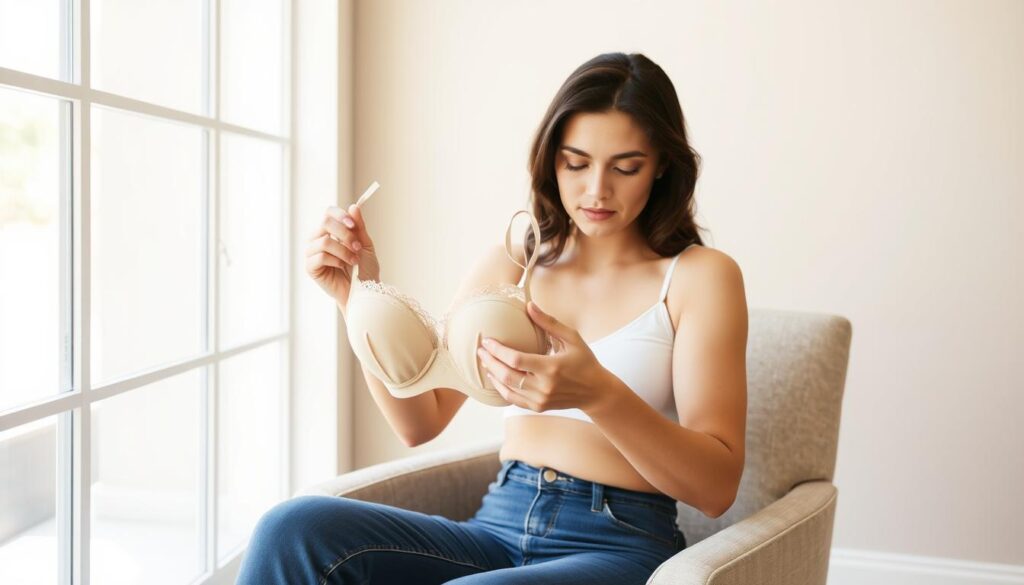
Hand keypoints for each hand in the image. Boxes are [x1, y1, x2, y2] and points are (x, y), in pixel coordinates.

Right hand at [305, 202, 380, 309]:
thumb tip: (353, 206)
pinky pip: (321, 256)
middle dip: (345, 234)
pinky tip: (342, 267)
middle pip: (325, 223)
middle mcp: (319, 239)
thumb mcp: (365, 245)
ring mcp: (312, 253)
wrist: (364, 293)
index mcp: (331, 232)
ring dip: (344, 250)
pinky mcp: (310, 267)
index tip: (353, 225)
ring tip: (354, 260)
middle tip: (358, 247)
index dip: (340, 215)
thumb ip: (359, 227)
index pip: (328, 213)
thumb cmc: (365, 270)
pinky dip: (336, 261)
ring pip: (324, 240)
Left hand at [476, 301, 613, 412]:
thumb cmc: (585, 361)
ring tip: (484, 361)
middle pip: (507, 375)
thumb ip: (549, 323)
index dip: (498, 350)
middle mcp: (544, 387)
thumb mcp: (572, 338)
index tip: (487, 341)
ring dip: (493, 374)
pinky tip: (495, 377)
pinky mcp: (538, 407)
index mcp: (551, 368)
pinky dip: (501, 389)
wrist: (596, 392)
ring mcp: (540, 400)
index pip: (516, 360)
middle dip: (490, 362)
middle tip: (480, 350)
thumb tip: (529, 305)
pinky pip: (513, 400)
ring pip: (507, 389)